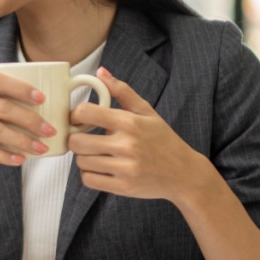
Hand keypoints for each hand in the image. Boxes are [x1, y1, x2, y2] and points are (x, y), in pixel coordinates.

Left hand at [68, 67, 209, 202]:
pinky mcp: (123, 187)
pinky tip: (100, 168)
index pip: (85, 112)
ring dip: (83, 158)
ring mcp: (125, 168)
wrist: (184, 174)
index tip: (79, 120)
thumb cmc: (163, 140)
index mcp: (130, 122)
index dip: (75, 115)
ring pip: (81, 162)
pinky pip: (89, 180)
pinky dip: (89, 175)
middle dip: (76, 139)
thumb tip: (101, 72)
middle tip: (84, 139)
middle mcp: (127, 145)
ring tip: (95, 154)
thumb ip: (122, 91)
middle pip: (76, 141)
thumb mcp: (147, 112)